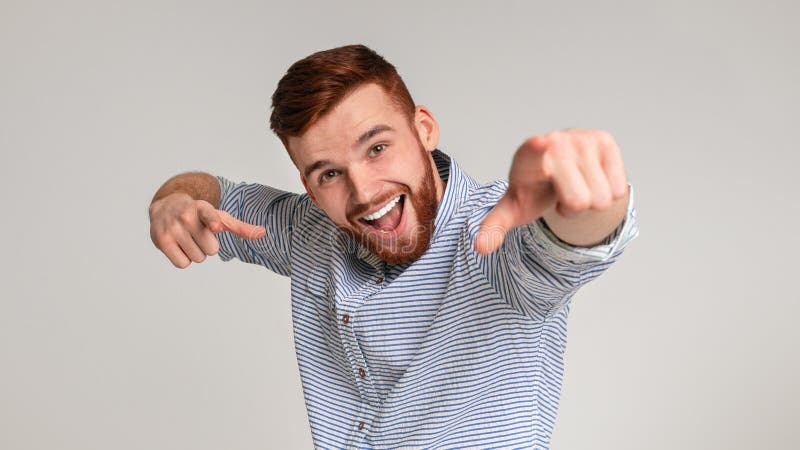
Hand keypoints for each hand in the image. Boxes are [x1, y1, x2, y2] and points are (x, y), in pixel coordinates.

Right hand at [149, 192, 265, 267]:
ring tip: (188, 238)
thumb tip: (263, 233)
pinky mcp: (162, 240)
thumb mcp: (219, 216)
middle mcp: (186, 216)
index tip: (216, 226)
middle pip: (210, 250)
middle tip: (198, 234)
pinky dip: (183, 259)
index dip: (214, 222)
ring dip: (195, 253)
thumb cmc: (198, 214)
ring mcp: (173, 228)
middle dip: (207, 247)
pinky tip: (179, 246)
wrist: (166, 206)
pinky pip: (182, 264)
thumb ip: (240, 227)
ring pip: (197, 258)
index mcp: (203, 208)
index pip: (210, 216)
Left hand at [474, 128, 627, 253]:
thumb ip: (494, 227)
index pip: (533, 151)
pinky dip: (607, 191)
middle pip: (580, 202)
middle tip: (561, 195)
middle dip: (572, 209)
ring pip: (602, 198)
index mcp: (526, 158)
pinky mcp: (605, 141)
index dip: (537, 149)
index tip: (542, 143)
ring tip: (574, 187)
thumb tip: (480, 248)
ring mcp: (582, 139)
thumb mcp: (514, 208)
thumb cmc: (534, 189)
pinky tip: (590, 179)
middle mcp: (555, 142)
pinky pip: (619, 187)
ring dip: (591, 201)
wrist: (557, 164)